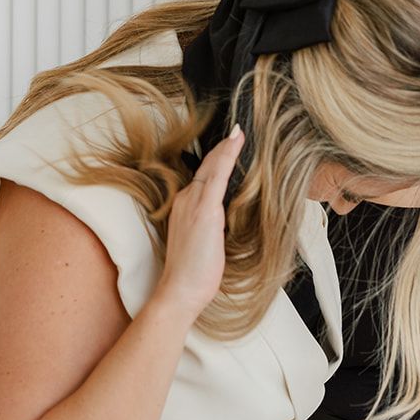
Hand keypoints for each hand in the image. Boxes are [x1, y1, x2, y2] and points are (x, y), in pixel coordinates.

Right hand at [155, 127, 244, 319]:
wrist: (179, 290)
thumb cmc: (193, 272)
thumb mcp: (203, 241)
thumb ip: (212, 224)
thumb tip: (227, 218)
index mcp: (185, 205)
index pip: (204, 176)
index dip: (217, 159)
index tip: (230, 144)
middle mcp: (186, 199)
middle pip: (207, 167)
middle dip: (222, 148)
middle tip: (238, 130)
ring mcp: (193, 203)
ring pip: (212, 167)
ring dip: (226, 147)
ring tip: (240, 131)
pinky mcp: (205, 210)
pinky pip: (218, 175)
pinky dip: (227, 156)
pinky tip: (237, 141)